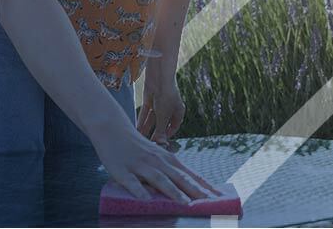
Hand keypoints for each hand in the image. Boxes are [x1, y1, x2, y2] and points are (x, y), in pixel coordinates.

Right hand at [91, 116, 221, 202]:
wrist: (112, 128)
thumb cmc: (137, 146)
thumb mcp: (157, 155)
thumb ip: (170, 170)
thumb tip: (188, 188)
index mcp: (167, 159)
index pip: (190, 175)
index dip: (205, 186)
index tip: (220, 197)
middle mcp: (157, 161)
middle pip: (179, 178)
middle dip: (195, 191)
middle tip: (211, 203)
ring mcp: (140, 165)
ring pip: (159, 180)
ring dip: (174, 192)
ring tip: (186, 204)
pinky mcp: (122, 170)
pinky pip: (131, 183)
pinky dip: (140, 191)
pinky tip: (146, 200)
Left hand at [137, 69, 185, 144]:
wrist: (159, 77)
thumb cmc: (166, 95)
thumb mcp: (164, 116)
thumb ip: (161, 130)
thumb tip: (160, 143)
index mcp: (178, 111)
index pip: (173, 126)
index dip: (167, 135)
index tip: (161, 143)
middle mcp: (168, 109)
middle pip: (161, 124)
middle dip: (155, 133)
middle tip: (149, 143)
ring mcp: (158, 104)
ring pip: (152, 119)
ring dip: (147, 128)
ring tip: (141, 138)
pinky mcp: (149, 101)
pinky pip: (145, 113)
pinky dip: (141, 120)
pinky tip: (137, 128)